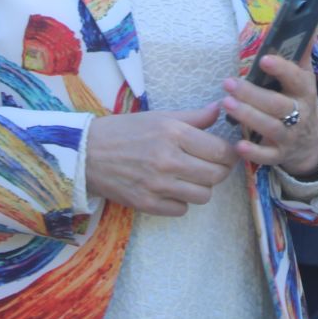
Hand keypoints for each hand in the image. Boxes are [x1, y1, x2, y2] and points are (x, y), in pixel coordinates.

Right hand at [84, 103, 237, 216]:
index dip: (230, 153)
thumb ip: (194, 117)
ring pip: (203, 195)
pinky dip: (181, 201)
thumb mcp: (160, 117)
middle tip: (211, 165)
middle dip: (219, 170)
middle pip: (216, 175)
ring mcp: (158, 185)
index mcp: (174, 134)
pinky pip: (182, 209)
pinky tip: (172, 188)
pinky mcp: (147, 204)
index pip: (221, 151)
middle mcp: (168, 160)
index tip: (227, 153)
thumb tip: (220, 109)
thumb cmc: (125, 130)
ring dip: (201, 187)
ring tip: (190, 176)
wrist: (87, 153)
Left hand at [221, 52, 317, 178]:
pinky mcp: (280, 155)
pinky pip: (267, 156)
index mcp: (304, 92)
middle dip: (253, 94)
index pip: (295, 78)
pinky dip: (253, 152)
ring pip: (270, 127)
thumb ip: (300, 55)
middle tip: (229, 83)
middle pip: (277, 105)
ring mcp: (289, 136)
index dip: (282, 69)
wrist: (312, 142)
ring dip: (248, 116)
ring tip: (226, 103)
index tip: (264, 60)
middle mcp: (299, 114)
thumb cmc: (300, 102)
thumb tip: (307, 24)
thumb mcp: (304, 80)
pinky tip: (238, 144)